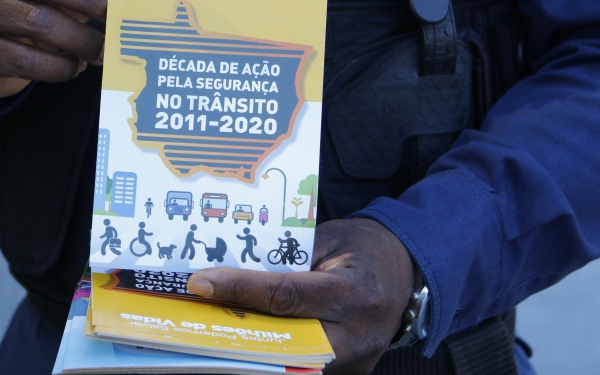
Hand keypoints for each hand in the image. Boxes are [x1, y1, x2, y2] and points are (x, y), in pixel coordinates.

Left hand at [186, 219, 413, 373]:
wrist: (408, 271)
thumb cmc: (364, 248)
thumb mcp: (330, 239)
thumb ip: (288, 257)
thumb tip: (233, 270)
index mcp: (355, 292)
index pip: (288, 295)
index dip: (241, 289)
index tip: (201, 283)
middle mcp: (357, 335)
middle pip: (282, 341)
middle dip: (234, 333)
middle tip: (191, 320)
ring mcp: (354, 362)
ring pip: (289, 363)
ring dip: (246, 349)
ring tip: (205, 333)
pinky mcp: (348, 374)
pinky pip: (301, 367)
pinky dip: (268, 356)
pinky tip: (238, 343)